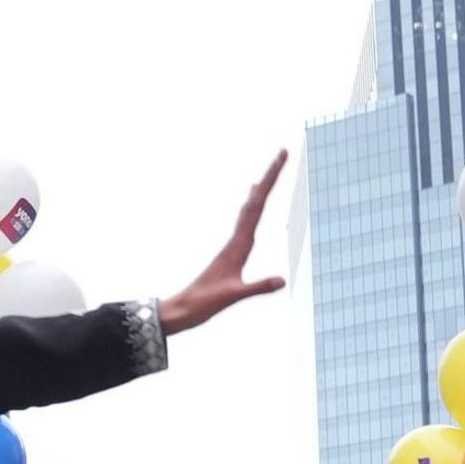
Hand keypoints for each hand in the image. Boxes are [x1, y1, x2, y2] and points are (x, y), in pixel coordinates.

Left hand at [155, 153, 288, 336]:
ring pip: (249, 210)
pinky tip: (252, 205)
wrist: (182, 310)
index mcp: (237, 245)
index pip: (256, 206)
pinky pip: (245, 222)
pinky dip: (252, 208)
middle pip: (254, 202)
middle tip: (282, 154)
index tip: (280, 159)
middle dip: (269, 177)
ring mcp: (233, 245)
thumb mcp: (233, 296)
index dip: (269, 182)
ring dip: (262, 190)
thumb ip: (257, 288)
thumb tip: (282, 280)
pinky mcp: (231, 253)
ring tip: (269, 172)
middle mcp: (235, 240)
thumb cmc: (204, 303)